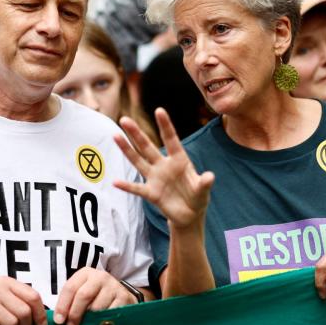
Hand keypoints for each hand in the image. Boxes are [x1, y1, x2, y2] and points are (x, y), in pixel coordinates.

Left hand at [53, 268, 136, 324]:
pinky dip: (103, 322)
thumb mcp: (81, 293)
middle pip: (83, 295)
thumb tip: (59, 320)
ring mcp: (114, 286)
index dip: (62, 305)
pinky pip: (110, 313)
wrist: (120, 295)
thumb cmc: (95, 296)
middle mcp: (100, 277)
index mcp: (86, 273)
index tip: (59, 321)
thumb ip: (70, 302)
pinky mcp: (124, 297)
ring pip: (97, 307)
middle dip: (74, 314)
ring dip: (89, 320)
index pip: (70, 288)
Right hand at [113, 108, 213, 229]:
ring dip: (127, 150)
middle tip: (124, 119)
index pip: (171, 139)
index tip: (159, 110)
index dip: (165, 125)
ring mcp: (155, 178)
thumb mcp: (203, 191)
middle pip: (147, 146)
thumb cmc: (198, 197)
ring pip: (138, 161)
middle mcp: (164, 165)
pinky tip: (115, 182)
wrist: (189, 214)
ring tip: (115, 136)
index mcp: (179, 160)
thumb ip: (204, 184)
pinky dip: (126, 186)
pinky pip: (136, 188)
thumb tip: (210, 177)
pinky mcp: (151, 193)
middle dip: (136, 133)